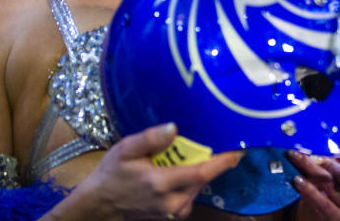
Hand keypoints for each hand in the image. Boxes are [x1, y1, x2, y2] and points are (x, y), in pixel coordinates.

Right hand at [47, 123, 240, 220]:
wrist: (100, 204)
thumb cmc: (112, 173)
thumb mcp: (125, 149)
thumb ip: (150, 138)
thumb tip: (174, 127)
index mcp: (161, 183)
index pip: (202, 172)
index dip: (224, 161)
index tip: (240, 148)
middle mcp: (171, 201)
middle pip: (204, 178)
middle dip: (213, 161)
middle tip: (219, 140)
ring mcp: (172, 211)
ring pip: (199, 186)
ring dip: (202, 170)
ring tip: (199, 152)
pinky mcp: (172, 214)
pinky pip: (191, 193)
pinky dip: (193, 180)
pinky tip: (185, 168)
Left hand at [286, 151, 339, 220]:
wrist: (314, 212)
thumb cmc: (329, 185)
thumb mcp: (339, 168)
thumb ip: (337, 158)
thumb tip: (324, 147)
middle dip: (331, 165)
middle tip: (316, 156)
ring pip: (331, 185)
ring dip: (312, 170)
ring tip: (298, 159)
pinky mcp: (335, 218)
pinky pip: (321, 200)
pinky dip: (308, 188)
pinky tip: (299, 180)